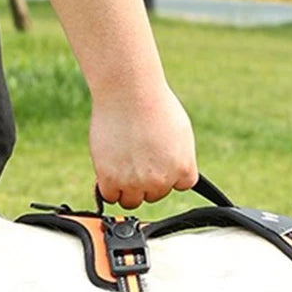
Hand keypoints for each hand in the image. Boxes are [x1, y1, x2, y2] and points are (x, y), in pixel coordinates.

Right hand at [90, 82, 197, 209]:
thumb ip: (180, 158)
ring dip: (127, 187)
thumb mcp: (181, 132)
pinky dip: (109, 186)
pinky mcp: (110, 179)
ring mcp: (136, 183)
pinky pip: (110, 197)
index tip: (158, 158)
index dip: (167, 172)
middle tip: (137, 154)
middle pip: (154, 194)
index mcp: (183, 170)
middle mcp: (161, 181)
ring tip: (123, 163)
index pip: (178, 186)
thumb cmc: (154, 104)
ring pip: (132, 200)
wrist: (129, 91)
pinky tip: (109, 169)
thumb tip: (177, 174)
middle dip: (147, 179)